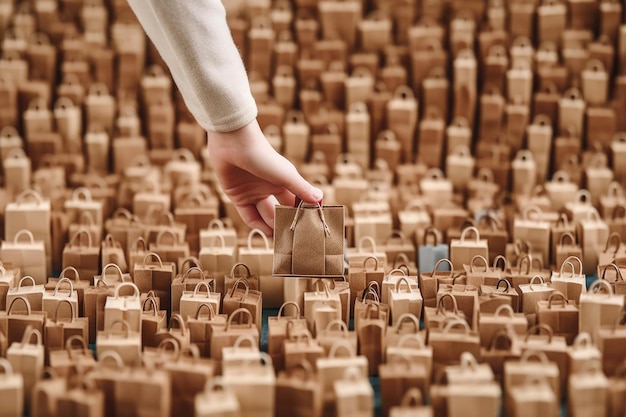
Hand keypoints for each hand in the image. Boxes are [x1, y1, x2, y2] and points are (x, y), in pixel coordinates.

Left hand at [207, 119, 322, 235]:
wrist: (233, 143)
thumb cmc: (262, 154)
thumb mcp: (285, 174)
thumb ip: (302, 188)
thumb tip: (320, 199)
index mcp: (283, 181)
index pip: (296, 202)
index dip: (301, 214)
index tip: (308, 229)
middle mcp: (269, 188)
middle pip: (280, 211)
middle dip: (286, 224)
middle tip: (293, 241)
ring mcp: (253, 193)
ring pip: (265, 215)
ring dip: (272, 227)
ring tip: (280, 241)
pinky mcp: (238, 197)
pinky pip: (249, 215)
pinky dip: (257, 225)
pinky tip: (265, 234)